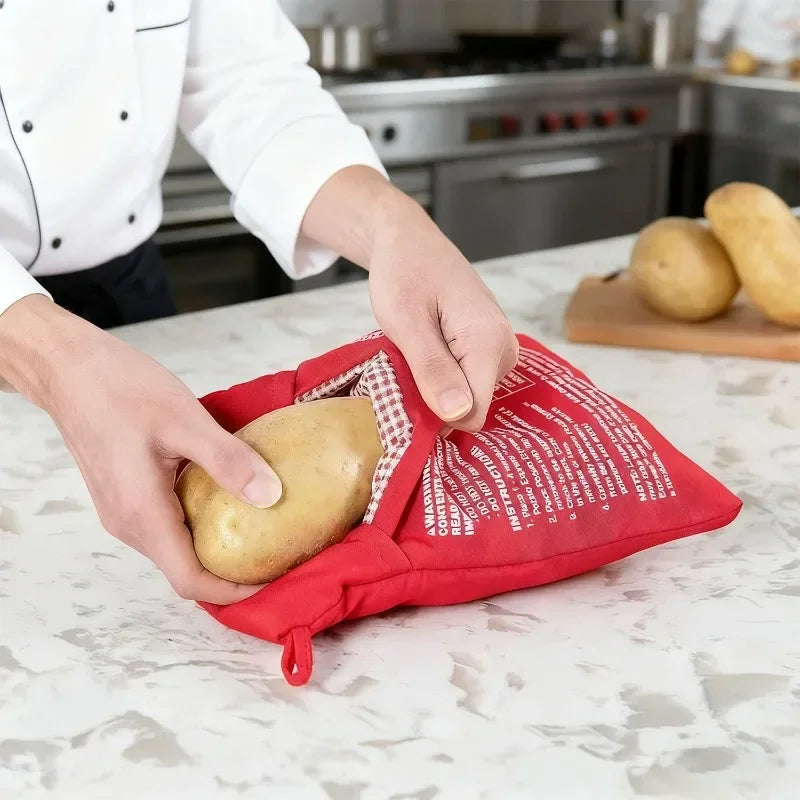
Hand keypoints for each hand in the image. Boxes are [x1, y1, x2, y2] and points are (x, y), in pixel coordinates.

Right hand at [0, 296, 281, 603]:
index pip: (190, 580)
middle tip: (275, 548)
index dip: (233, 590)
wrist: (69, 370)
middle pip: (184, 568)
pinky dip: (198, 522)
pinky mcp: (123, 495)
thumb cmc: (120, 389)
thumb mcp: (185, 421)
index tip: (271, 577)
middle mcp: (129, 524)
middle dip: (231, 568)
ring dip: (215, 544)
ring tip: (258, 523)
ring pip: (175, 546)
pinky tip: (224, 495)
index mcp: (143, 514)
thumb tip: (270, 496)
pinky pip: (165, 523)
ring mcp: (122, 511)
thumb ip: (228, 461)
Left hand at [368, 200, 518, 430]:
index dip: (436, 417)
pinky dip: (442, 376)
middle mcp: (504, 348)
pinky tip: (424, 354)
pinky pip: (469, 380)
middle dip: (435, 401)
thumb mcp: (406, 323)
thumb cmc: (403, 274)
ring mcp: (500, 348)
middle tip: (402, 370)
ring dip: (436, 388)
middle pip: (472, 406)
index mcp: (487, 342)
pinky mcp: (490, 348)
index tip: (404, 401)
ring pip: (469, 396)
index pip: (473, 413)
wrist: (409, 240)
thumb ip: (433, 369)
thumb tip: (459, 415)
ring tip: (411, 357)